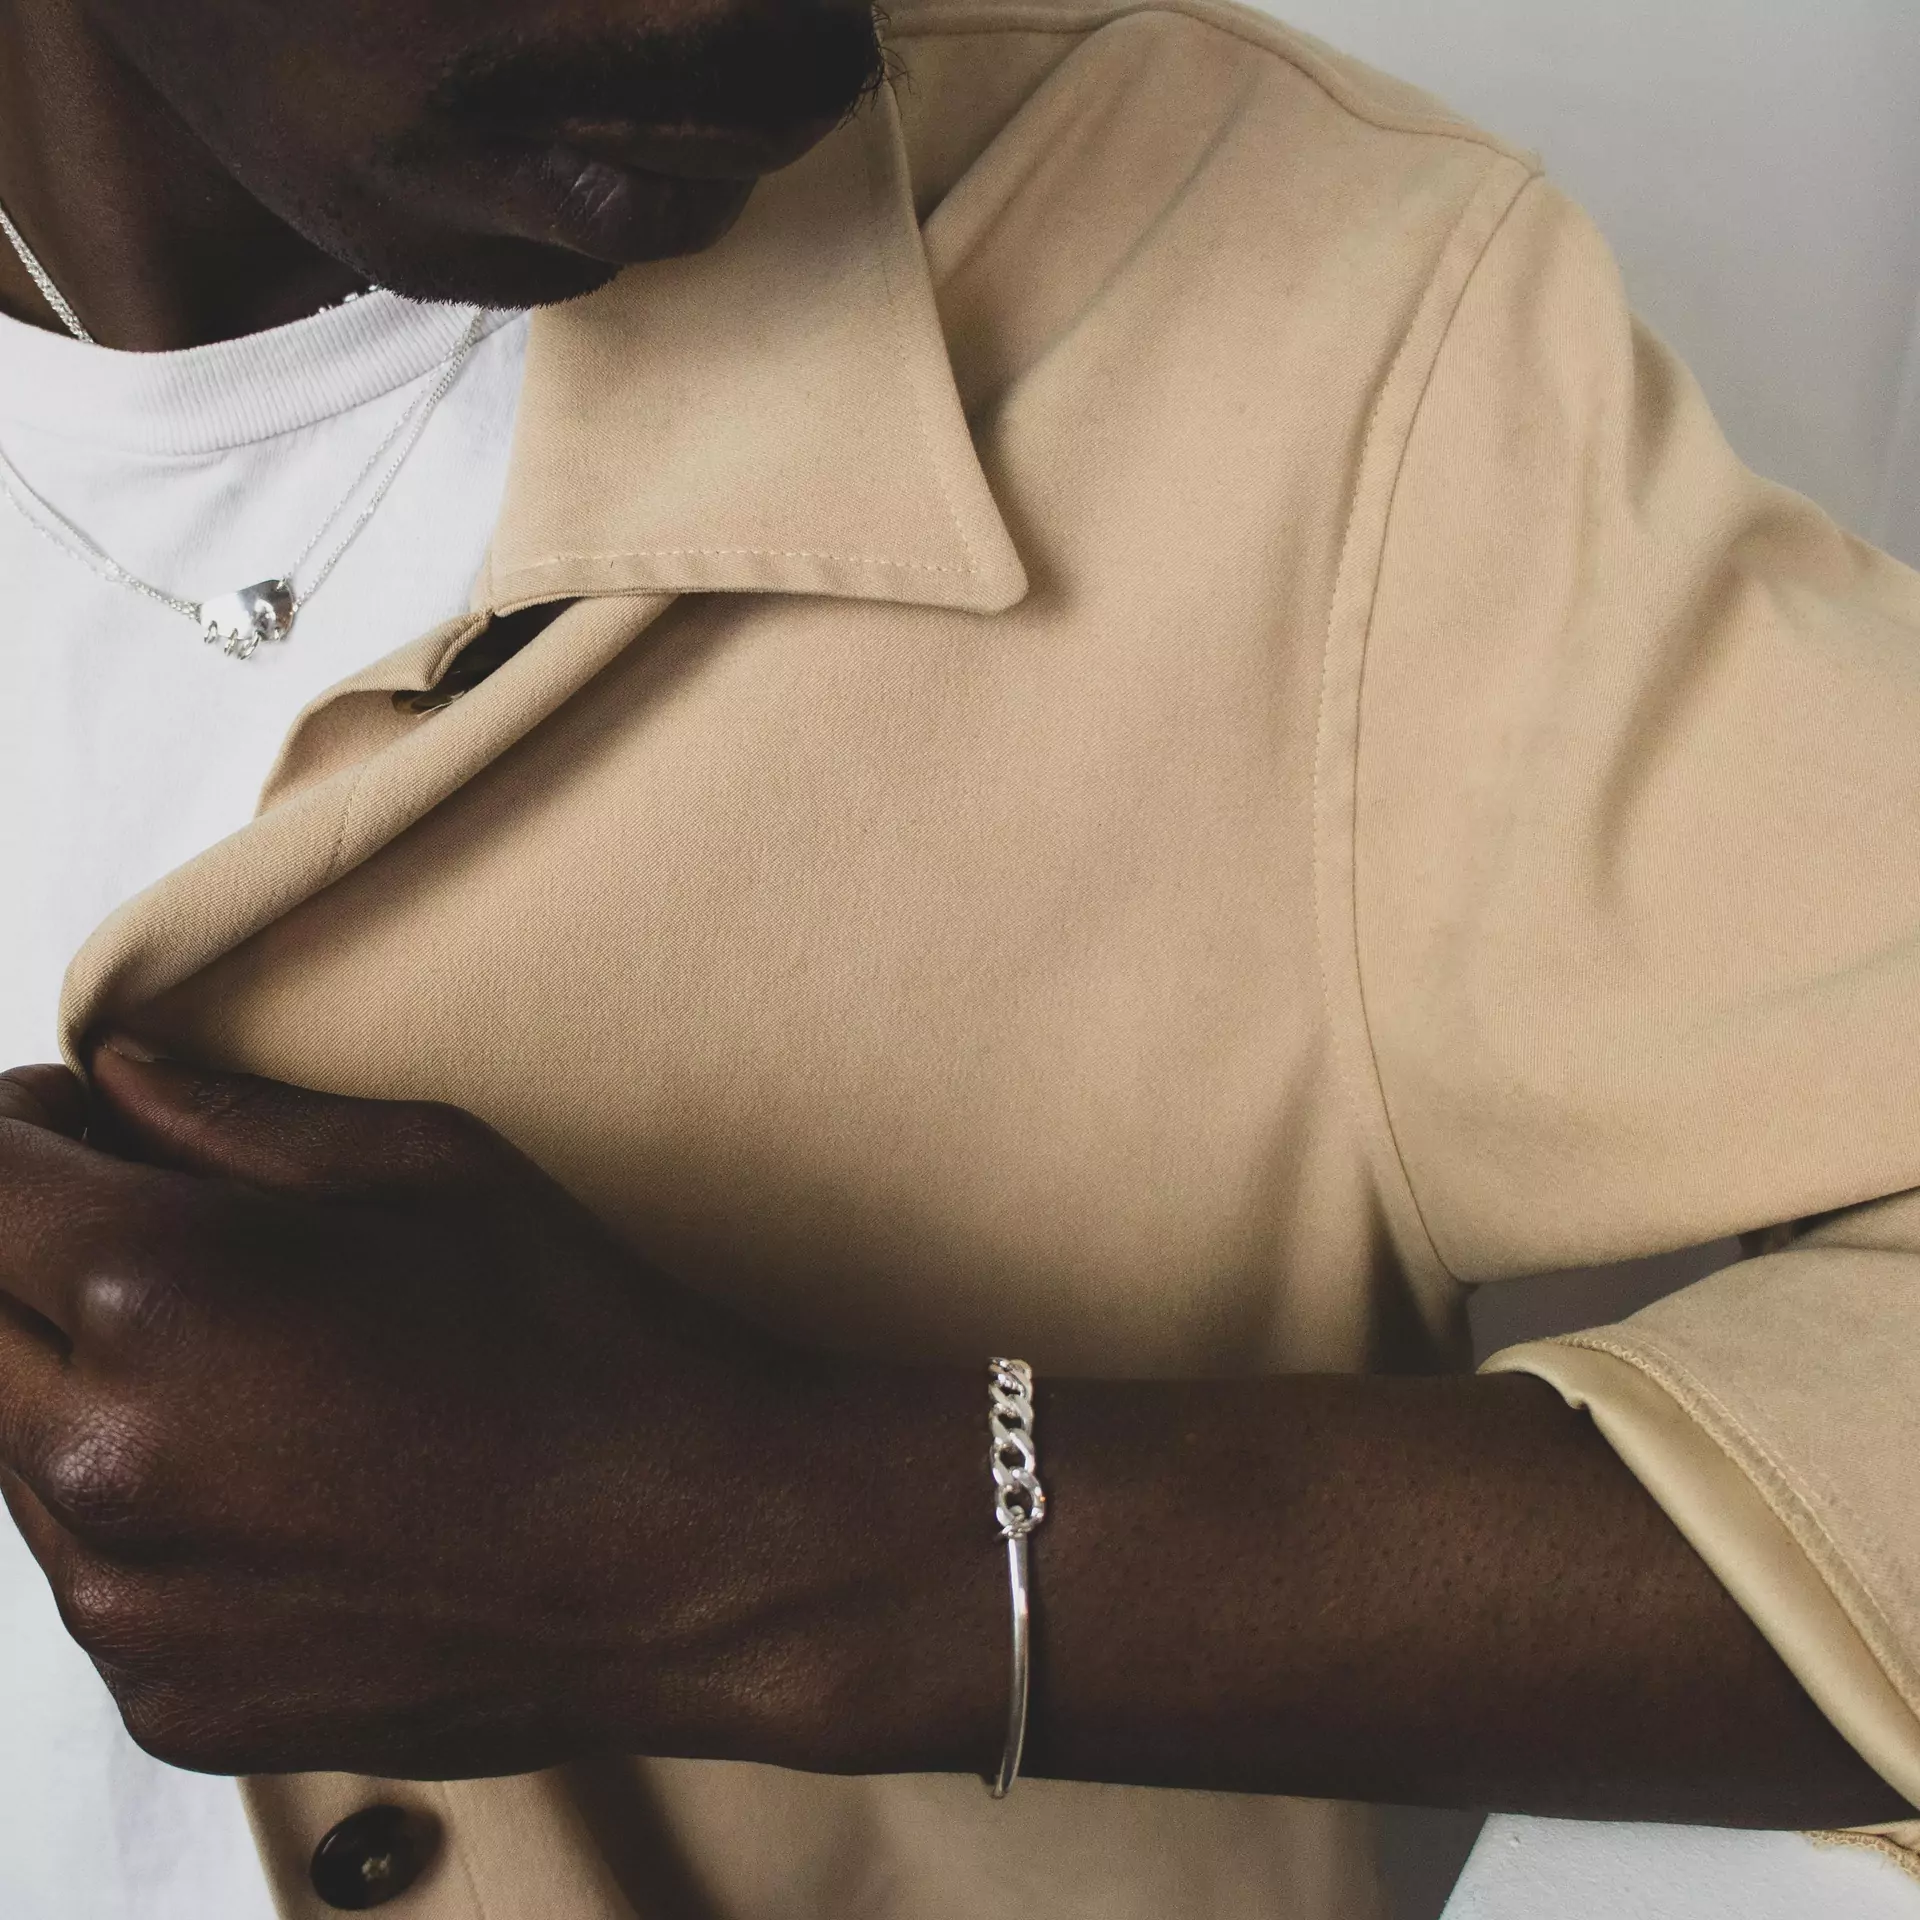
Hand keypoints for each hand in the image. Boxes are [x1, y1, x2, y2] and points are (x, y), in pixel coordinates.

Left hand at [0, 1044, 966, 1780]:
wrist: (696, 1555)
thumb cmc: (590, 1342)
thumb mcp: (439, 1170)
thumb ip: (241, 1119)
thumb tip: (117, 1080)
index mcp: (164, 1297)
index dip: (16, 1129)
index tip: (72, 1120)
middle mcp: (108, 1461)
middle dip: (37, 1254)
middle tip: (152, 1227)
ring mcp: (129, 1605)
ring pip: (17, 1455)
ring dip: (82, 1384)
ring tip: (241, 1360)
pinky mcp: (172, 1700)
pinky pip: (94, 1574)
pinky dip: (141, 1510)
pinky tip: (277, 1476)